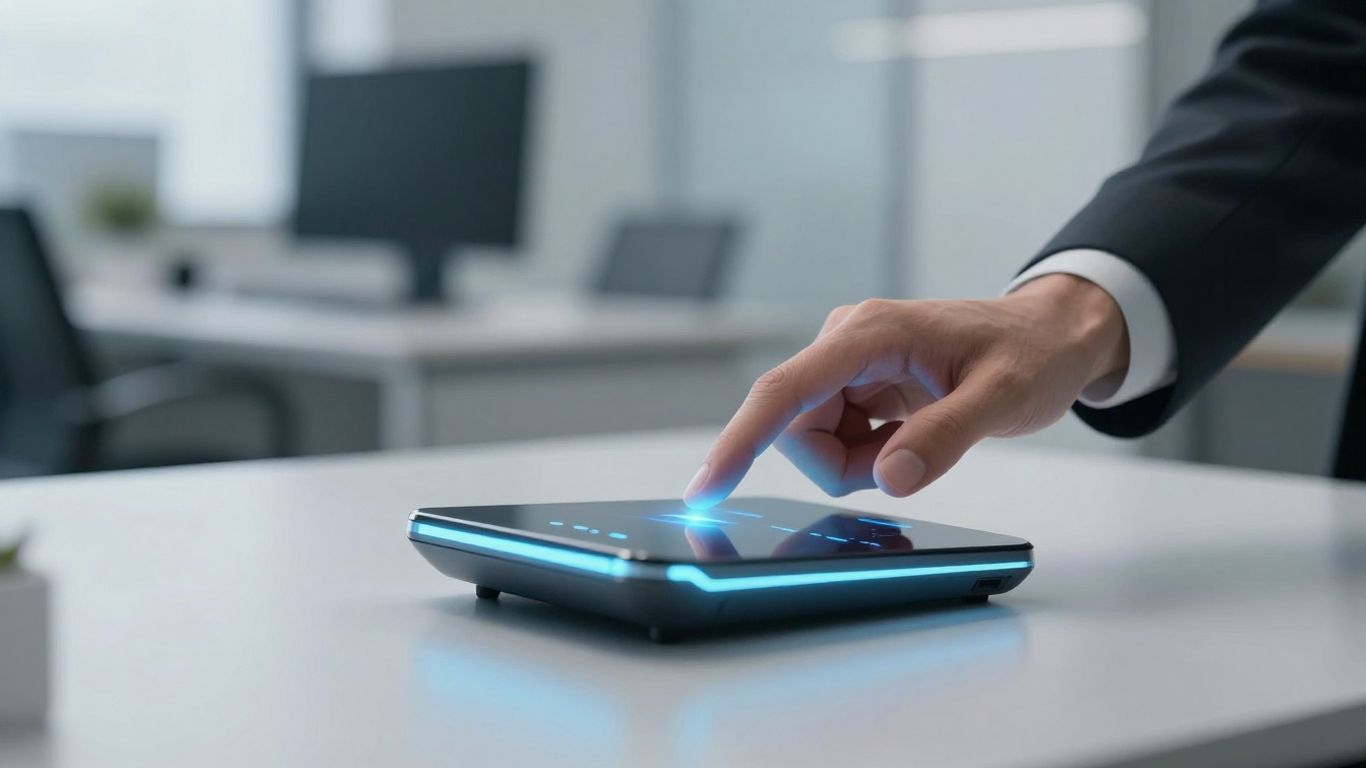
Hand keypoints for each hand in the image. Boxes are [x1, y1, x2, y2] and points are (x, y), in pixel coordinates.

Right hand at [682, 275, 1128, 506]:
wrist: (1050, 336)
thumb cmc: (1032, 354)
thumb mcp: (1003, 399)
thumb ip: (945, 437)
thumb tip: (889, 478)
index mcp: (869, 333)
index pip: (784, 392)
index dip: (739, 442)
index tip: (705, 489)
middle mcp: (846, 341)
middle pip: (797, 429)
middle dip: (843, 465)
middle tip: (909, 458)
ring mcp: (847, 363)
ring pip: (813, 439)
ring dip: (858, 462)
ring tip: (918, 440)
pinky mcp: (855, 382)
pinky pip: (836, 437)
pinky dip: (868, 455)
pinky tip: (910, 434)